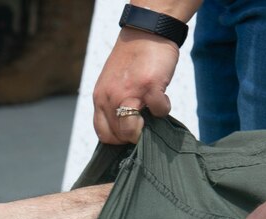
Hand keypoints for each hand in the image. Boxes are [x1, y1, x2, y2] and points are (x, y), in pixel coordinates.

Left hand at [92, 28, 179, 144]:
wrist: (146, 31)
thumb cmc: (133, 60)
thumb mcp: (112, 83)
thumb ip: (113, 104)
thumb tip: (124, 128)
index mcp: (100, 98)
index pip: (103, 134)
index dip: (118, 139)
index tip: (129, 132)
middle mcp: (110, 97)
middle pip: (118, 136)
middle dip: (133, 135)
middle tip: (144, 123)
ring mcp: (129, 93)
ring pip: (131, 131)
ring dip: (146, 129)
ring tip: (151, 113)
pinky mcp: (149, 86)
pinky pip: (159, 112)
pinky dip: (164, 108)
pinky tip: (163, 97)